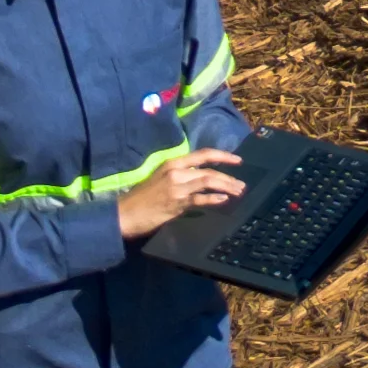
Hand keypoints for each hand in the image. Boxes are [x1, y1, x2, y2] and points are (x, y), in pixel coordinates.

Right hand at [118, 150, 243, 239]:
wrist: (125, 213)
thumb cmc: (143, 198)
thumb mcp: (161, 180)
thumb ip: (181, 177)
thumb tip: (202, 181)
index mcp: (173, 163)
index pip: (203, 154)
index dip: (223, 155)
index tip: (238, 160)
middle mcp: (176, 171)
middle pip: (209, 170)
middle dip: (229, 176)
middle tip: (242, 184)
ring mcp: (177, 187)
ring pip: (208, 181)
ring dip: (226, 186)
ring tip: (238, 192)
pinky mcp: (176, 203)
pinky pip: (200, 199)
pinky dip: (213, 199)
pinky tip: (224, 200)